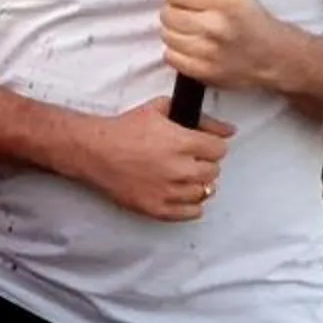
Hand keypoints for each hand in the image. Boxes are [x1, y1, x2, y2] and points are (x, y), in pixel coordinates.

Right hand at [75, 97, 233, 221]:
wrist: (93, 150)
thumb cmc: (124, 129)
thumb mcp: (160, 110)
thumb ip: (200, 119)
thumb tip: (229, 130)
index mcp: (182, 143)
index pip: (219, 150)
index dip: (208, 146)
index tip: (198, 146)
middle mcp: (180, 169)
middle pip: (213, 171)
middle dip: (201, 163)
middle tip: (183, 158)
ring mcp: (170, 192)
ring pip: (205, 192)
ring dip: (194, 182)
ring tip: (177, 174)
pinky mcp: (159, 209)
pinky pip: (193, 212)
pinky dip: (189, 203)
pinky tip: (176, 191)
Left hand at [158, 0, 311, 94]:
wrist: (276, 56)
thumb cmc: (252, 19)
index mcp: (227, 2)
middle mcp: (218, 27)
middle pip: (168, 14)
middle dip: (175, 12)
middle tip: (191, 15)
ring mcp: (211, 52)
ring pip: (167, 35)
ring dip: (175, 32)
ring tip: (194, 32)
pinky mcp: (206, 72)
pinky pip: (170, 57)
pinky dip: (177, 52)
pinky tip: (194, 47)